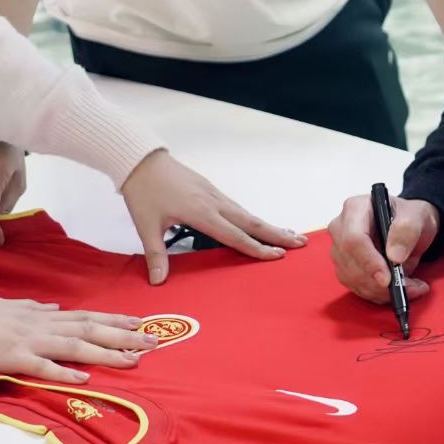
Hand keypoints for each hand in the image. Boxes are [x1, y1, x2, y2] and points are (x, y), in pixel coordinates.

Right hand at [0, 295, 161, 382]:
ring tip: (132, 360)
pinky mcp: (13, 357)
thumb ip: (35, 308)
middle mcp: (42, 324)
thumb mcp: (13, 304)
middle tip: (153, 341)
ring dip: (106, 352)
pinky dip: (64, 372)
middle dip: (123, 335)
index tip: (139, 322)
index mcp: (42, 315)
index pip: (86, 316)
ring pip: (75, 346)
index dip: (114, 319)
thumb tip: (54, 307)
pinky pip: (43, 366)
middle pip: (90, 329)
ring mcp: (29, 340)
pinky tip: (84, 378)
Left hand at [120, 150, 305, 284]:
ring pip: (247, 214)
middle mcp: (214, 203)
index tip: (278, 257)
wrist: (142, 161)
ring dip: (269, 225)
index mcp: (202, 214)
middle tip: (301, 243)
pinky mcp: (211, 190)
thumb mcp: (146, 226)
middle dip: (277, 234)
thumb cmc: (144, 193)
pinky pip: (238, 208)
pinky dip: (253, 218)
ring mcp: (215, 195)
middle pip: (252, 222)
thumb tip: (158, 282)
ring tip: (289, 235)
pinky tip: (258, 224)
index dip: (257, 249)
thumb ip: (156, 255)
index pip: (236, 236)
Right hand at [328, 193, 439, 302]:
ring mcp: (340, 250)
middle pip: (350, 263)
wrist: (409, 227)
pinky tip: (399, 290)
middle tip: (407, 288)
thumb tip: (394, 256)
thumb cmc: (409, 217)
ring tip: (411, 288)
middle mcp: (341, 228)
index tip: (387, 279)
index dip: (369, 262)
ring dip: (381, 291)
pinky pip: (357, 287)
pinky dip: (379, 294)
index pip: (353, 239)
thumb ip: (406, 231)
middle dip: (378, 282)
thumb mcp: (416, 216)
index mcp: (355, 208)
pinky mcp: (345, 267)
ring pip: (352, 279)